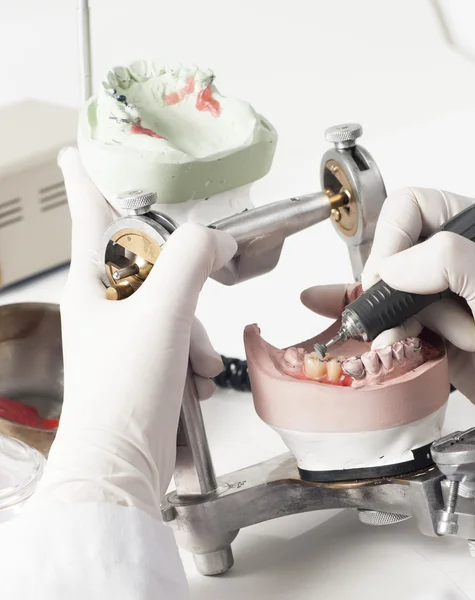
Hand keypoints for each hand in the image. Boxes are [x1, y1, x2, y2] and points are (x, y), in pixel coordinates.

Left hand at [29, 148, 236, 519]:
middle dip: (188, 284)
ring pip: (177, 303)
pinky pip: (183, 336)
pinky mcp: (145, 359)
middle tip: (206, 291)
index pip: (90, 213)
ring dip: (199, 333)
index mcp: (91, 281)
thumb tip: (217, 239)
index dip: (88, 177)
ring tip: (198, 366)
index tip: (81, 150)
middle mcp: (104, 302)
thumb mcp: (162, 314)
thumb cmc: (124, 395)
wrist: (123, 465)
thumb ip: (191, 261)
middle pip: (153, 261)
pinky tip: (197, 379)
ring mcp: (124, 332)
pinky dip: (197, 355)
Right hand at [302, 187, 474, 532]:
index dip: (393, 240)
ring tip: (410, 340)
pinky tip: (337, 311)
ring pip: (382, 289)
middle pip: (389, 251)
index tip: (392, 277)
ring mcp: (436, 293)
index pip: (410, 209)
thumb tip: (394, 266)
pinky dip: (366, 320)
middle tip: (400, 314)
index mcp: (474, 230)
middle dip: (389, 288)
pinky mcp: (425, 325)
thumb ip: (454, 263)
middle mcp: (451, 257)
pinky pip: (385, 316)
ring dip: (387, 317)